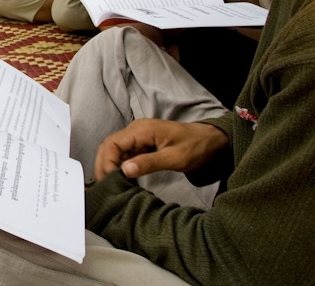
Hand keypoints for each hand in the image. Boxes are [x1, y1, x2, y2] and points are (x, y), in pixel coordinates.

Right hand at [94, 118, 229, 181]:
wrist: (211, 141)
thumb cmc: (195, 147)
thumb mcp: (174, 158)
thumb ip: (149, 163)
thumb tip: (124, 171)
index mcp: (141, 130)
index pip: (112, 143)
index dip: (106, 162)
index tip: (110, 180)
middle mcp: (136, 131)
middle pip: (108, 146)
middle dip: (103, 164)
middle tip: (104, 185)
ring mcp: (138, 137)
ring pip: (114, 150)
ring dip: (109, 166)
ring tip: (110, 185)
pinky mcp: (142, 145)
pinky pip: (124, 154)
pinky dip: (119, 166)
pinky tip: (122, 179)